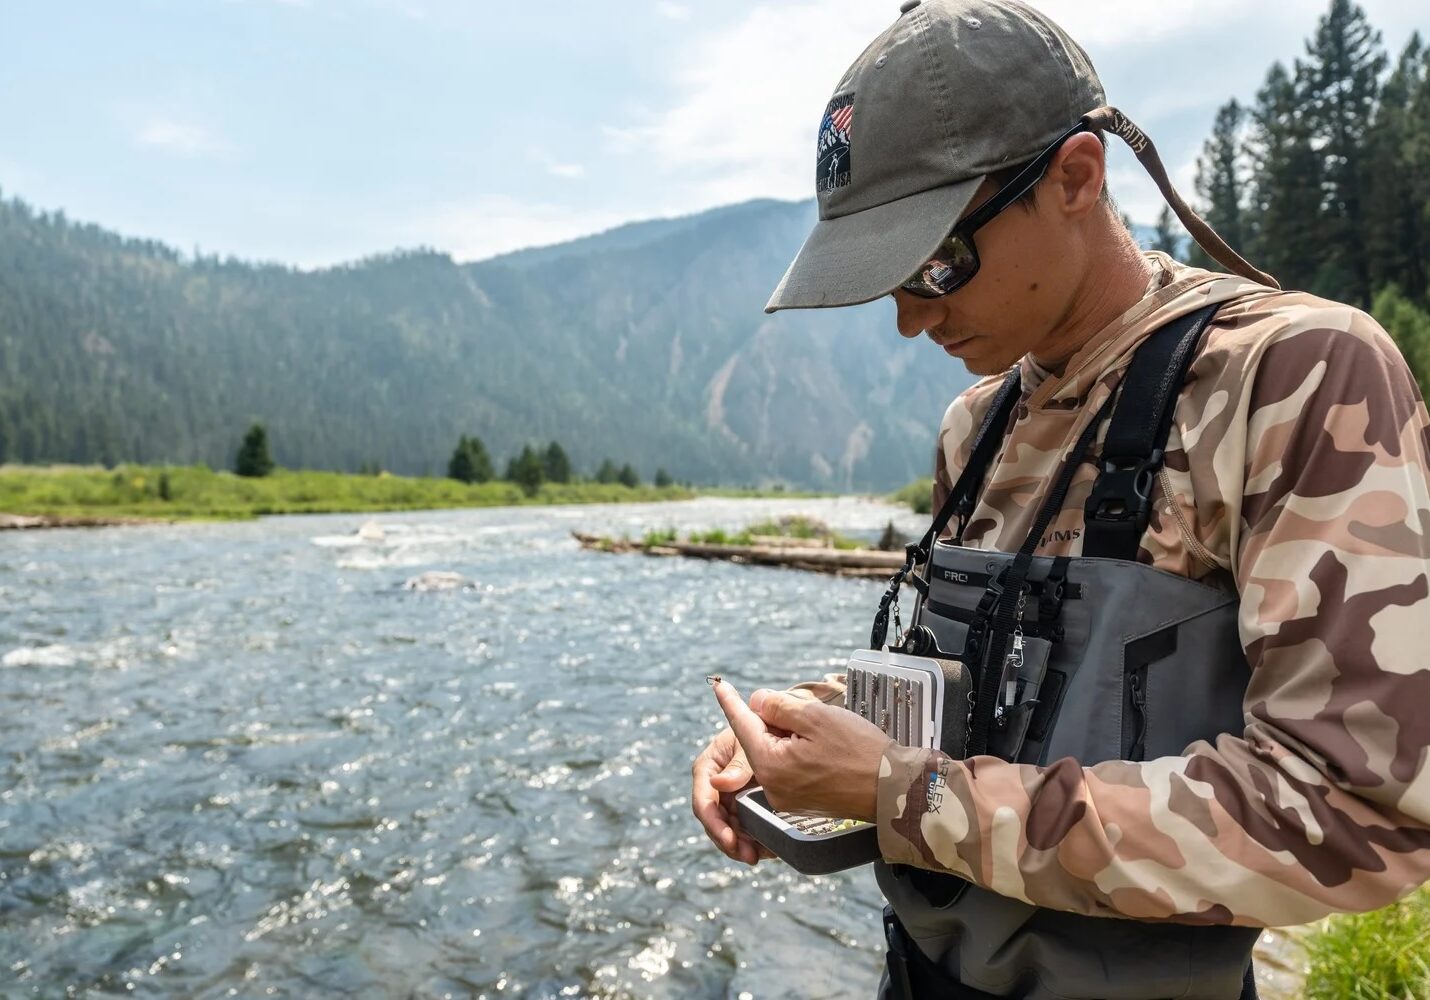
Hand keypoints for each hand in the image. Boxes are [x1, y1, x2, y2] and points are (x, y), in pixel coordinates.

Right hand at [692, 724, 775, 865]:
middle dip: (728, 841)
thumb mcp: (749, 743)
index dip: (714, 823)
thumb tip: (719, 784)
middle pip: (714, 821)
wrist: (778, 726)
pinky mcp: (743, 804)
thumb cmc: (760, 728)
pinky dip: (753, 840)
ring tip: (758, 856)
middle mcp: (714, 785)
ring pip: (728, 828)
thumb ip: (738, 764)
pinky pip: (744, 827)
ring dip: (740, 846)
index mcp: (708, 767)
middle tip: (749, 856)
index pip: (703, 801)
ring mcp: (729, 797)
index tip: (729, 839)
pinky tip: (767, 849)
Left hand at [712, 680, 890, 822]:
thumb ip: (779, 707)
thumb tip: (756, 702)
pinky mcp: (802, 802)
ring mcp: (786, 799)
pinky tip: (823, 747)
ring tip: (821, 733)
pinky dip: (798, 753)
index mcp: (770, 765)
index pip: (742, 725)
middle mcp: (772, 787)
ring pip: (775, 754)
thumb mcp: (816, 718)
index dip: (731, 701)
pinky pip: (789, 769)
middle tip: (802, 711)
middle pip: (759, 740)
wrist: (893, 790)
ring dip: (789, 737)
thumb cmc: (859, 752)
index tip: (719, 686)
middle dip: (774, 721)